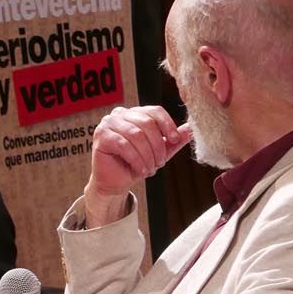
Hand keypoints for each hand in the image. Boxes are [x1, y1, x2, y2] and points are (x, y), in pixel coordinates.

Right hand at [86, 106, 192, 226]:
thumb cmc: (135, 164)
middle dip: (157, 146)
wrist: (115, 182)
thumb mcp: (159, 152)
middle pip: (147, 123)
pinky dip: (136, 160)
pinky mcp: (101, 136)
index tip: (175, 140)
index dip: (167, 125)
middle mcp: (120, 114)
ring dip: (147, 155)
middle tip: (160, 163)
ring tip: (150, 169)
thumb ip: (173, 140)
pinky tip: (140, 170)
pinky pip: (123, 145)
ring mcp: (108, 123)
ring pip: (136, 135)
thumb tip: (191, 129)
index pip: (155, 111)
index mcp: (135, 113)